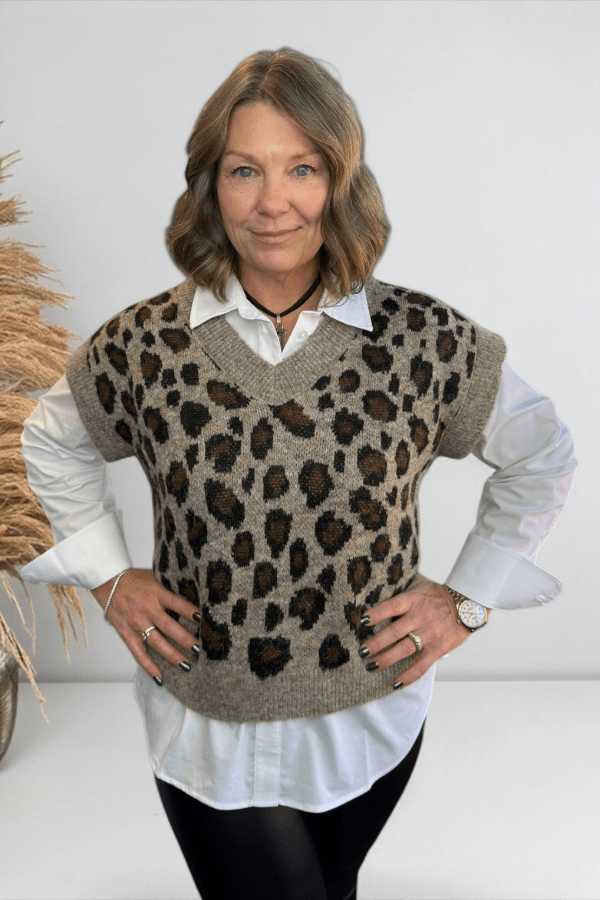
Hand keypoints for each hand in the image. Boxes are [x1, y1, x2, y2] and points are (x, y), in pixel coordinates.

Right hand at [92, 569, 200, 683]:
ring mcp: (136, 623)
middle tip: (200, 649)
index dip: (190, 612)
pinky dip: (148, 667)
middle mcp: (146, 609)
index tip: (204, 620)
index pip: (177, 603)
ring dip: (172, 655)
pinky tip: (160, 678)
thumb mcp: (155, 577)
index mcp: (156, 592)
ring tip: (186, 665)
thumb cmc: (136, 580)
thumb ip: (170, 587)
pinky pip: (138, 653)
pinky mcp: (127, 634)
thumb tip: (195, 596)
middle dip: (185, 639)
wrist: (108, 582)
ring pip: (156, 642)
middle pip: (169, 627)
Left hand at [359, 574, 477, 687]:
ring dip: (386, 659)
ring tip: (371, 666)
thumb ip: (402, 588)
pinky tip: (396, 682)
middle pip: (394, 632)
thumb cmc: (438, 595)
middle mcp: (420, 617)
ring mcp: (429, 634)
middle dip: (376, 643)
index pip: (391, 607)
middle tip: (362, 651)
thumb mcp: (419, 585)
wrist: (467, 605)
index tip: (362, 621)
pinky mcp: (438, 648)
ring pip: (404, 649)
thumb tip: (380, 587)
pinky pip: (421, 665)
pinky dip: (408, 675)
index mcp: (413, 600)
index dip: (376, 614)